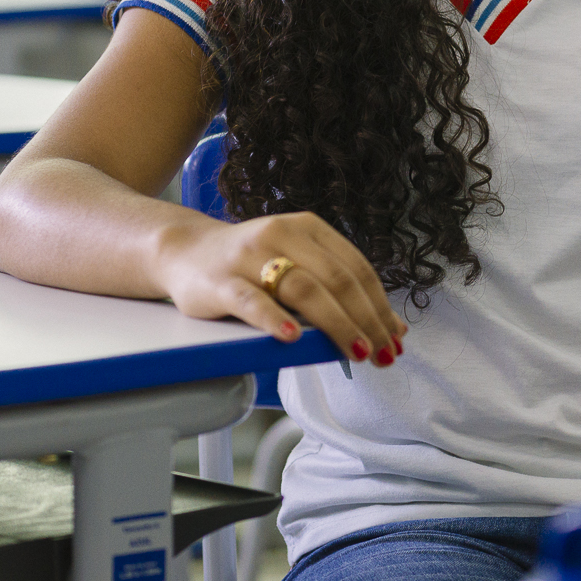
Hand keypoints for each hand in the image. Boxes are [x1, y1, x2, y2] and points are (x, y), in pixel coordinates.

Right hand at [153, 209, 407, 366]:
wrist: (185, 251)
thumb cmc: (250, 264)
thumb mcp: (296, 263)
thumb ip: (336, 288)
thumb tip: (392, 328)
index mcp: (308, 228)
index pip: (355, 267)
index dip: (380, 304)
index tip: (395, 337)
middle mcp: (281, 234)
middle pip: (336, 279)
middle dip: (366, 320)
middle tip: (383, 353)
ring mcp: (249, 256)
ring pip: (302, 288)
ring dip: (336, 324)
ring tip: (356, 351)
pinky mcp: (220, 281)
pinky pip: (250, 301)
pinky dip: (273, 319)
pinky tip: (290, 338)